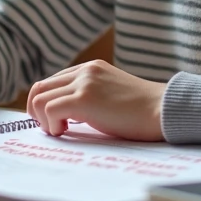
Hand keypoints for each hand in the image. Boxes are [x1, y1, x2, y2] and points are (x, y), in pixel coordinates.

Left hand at [26, 60, 165, 140]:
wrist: (163, 111)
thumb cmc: (142, 112)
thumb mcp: (111, 95)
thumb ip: (90, 97)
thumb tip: (66, 114)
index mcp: (90, 68)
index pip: (52, 81)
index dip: (45, 103)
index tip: (53, 121)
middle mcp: (85, 71)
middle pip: (39, 87)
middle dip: (36, 111)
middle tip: (50, 128)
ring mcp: (84, 83)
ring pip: (40, 98)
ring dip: (43, 119)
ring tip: (59, 131)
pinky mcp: (85, 99)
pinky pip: (49, 109)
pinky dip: (50, 124)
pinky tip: (64, 131)